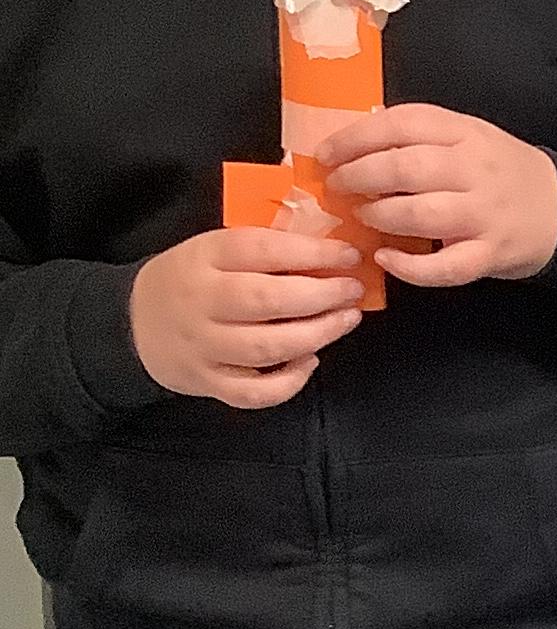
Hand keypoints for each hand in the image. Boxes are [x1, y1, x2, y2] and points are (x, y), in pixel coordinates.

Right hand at [129, 228, 366, 408]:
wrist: (133, 322)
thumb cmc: (193, 278)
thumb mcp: (215, 248)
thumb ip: (265, 244)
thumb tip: (332, 237)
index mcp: (205, 257)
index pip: (261, 249)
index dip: (312, 252)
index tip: (349, 255)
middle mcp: (201, 301)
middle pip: (266, 300)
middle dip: (321, 295)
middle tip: (352, 290)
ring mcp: (203, 346)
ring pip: (265, 347)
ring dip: (316, 335)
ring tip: (345, 319)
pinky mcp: (207, 381)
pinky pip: (253, 392)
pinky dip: (288, 382)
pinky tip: (310, 360)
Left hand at [319, 106, 556, 287]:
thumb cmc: (500, 172)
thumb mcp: (469, 137)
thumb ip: (421, 136)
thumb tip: (353, 142)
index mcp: (466, 132)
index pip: (403, 124)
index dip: (356, 138)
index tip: (327, 154)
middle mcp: (476, 169)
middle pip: (406, 168)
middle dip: (359, 177)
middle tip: (337, 187)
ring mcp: (484, 214)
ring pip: (421, 214)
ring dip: (379, 215)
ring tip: (361, 216)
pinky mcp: (489, 254)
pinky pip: (445, 267)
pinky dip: (409, 268)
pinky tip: (386, 259)